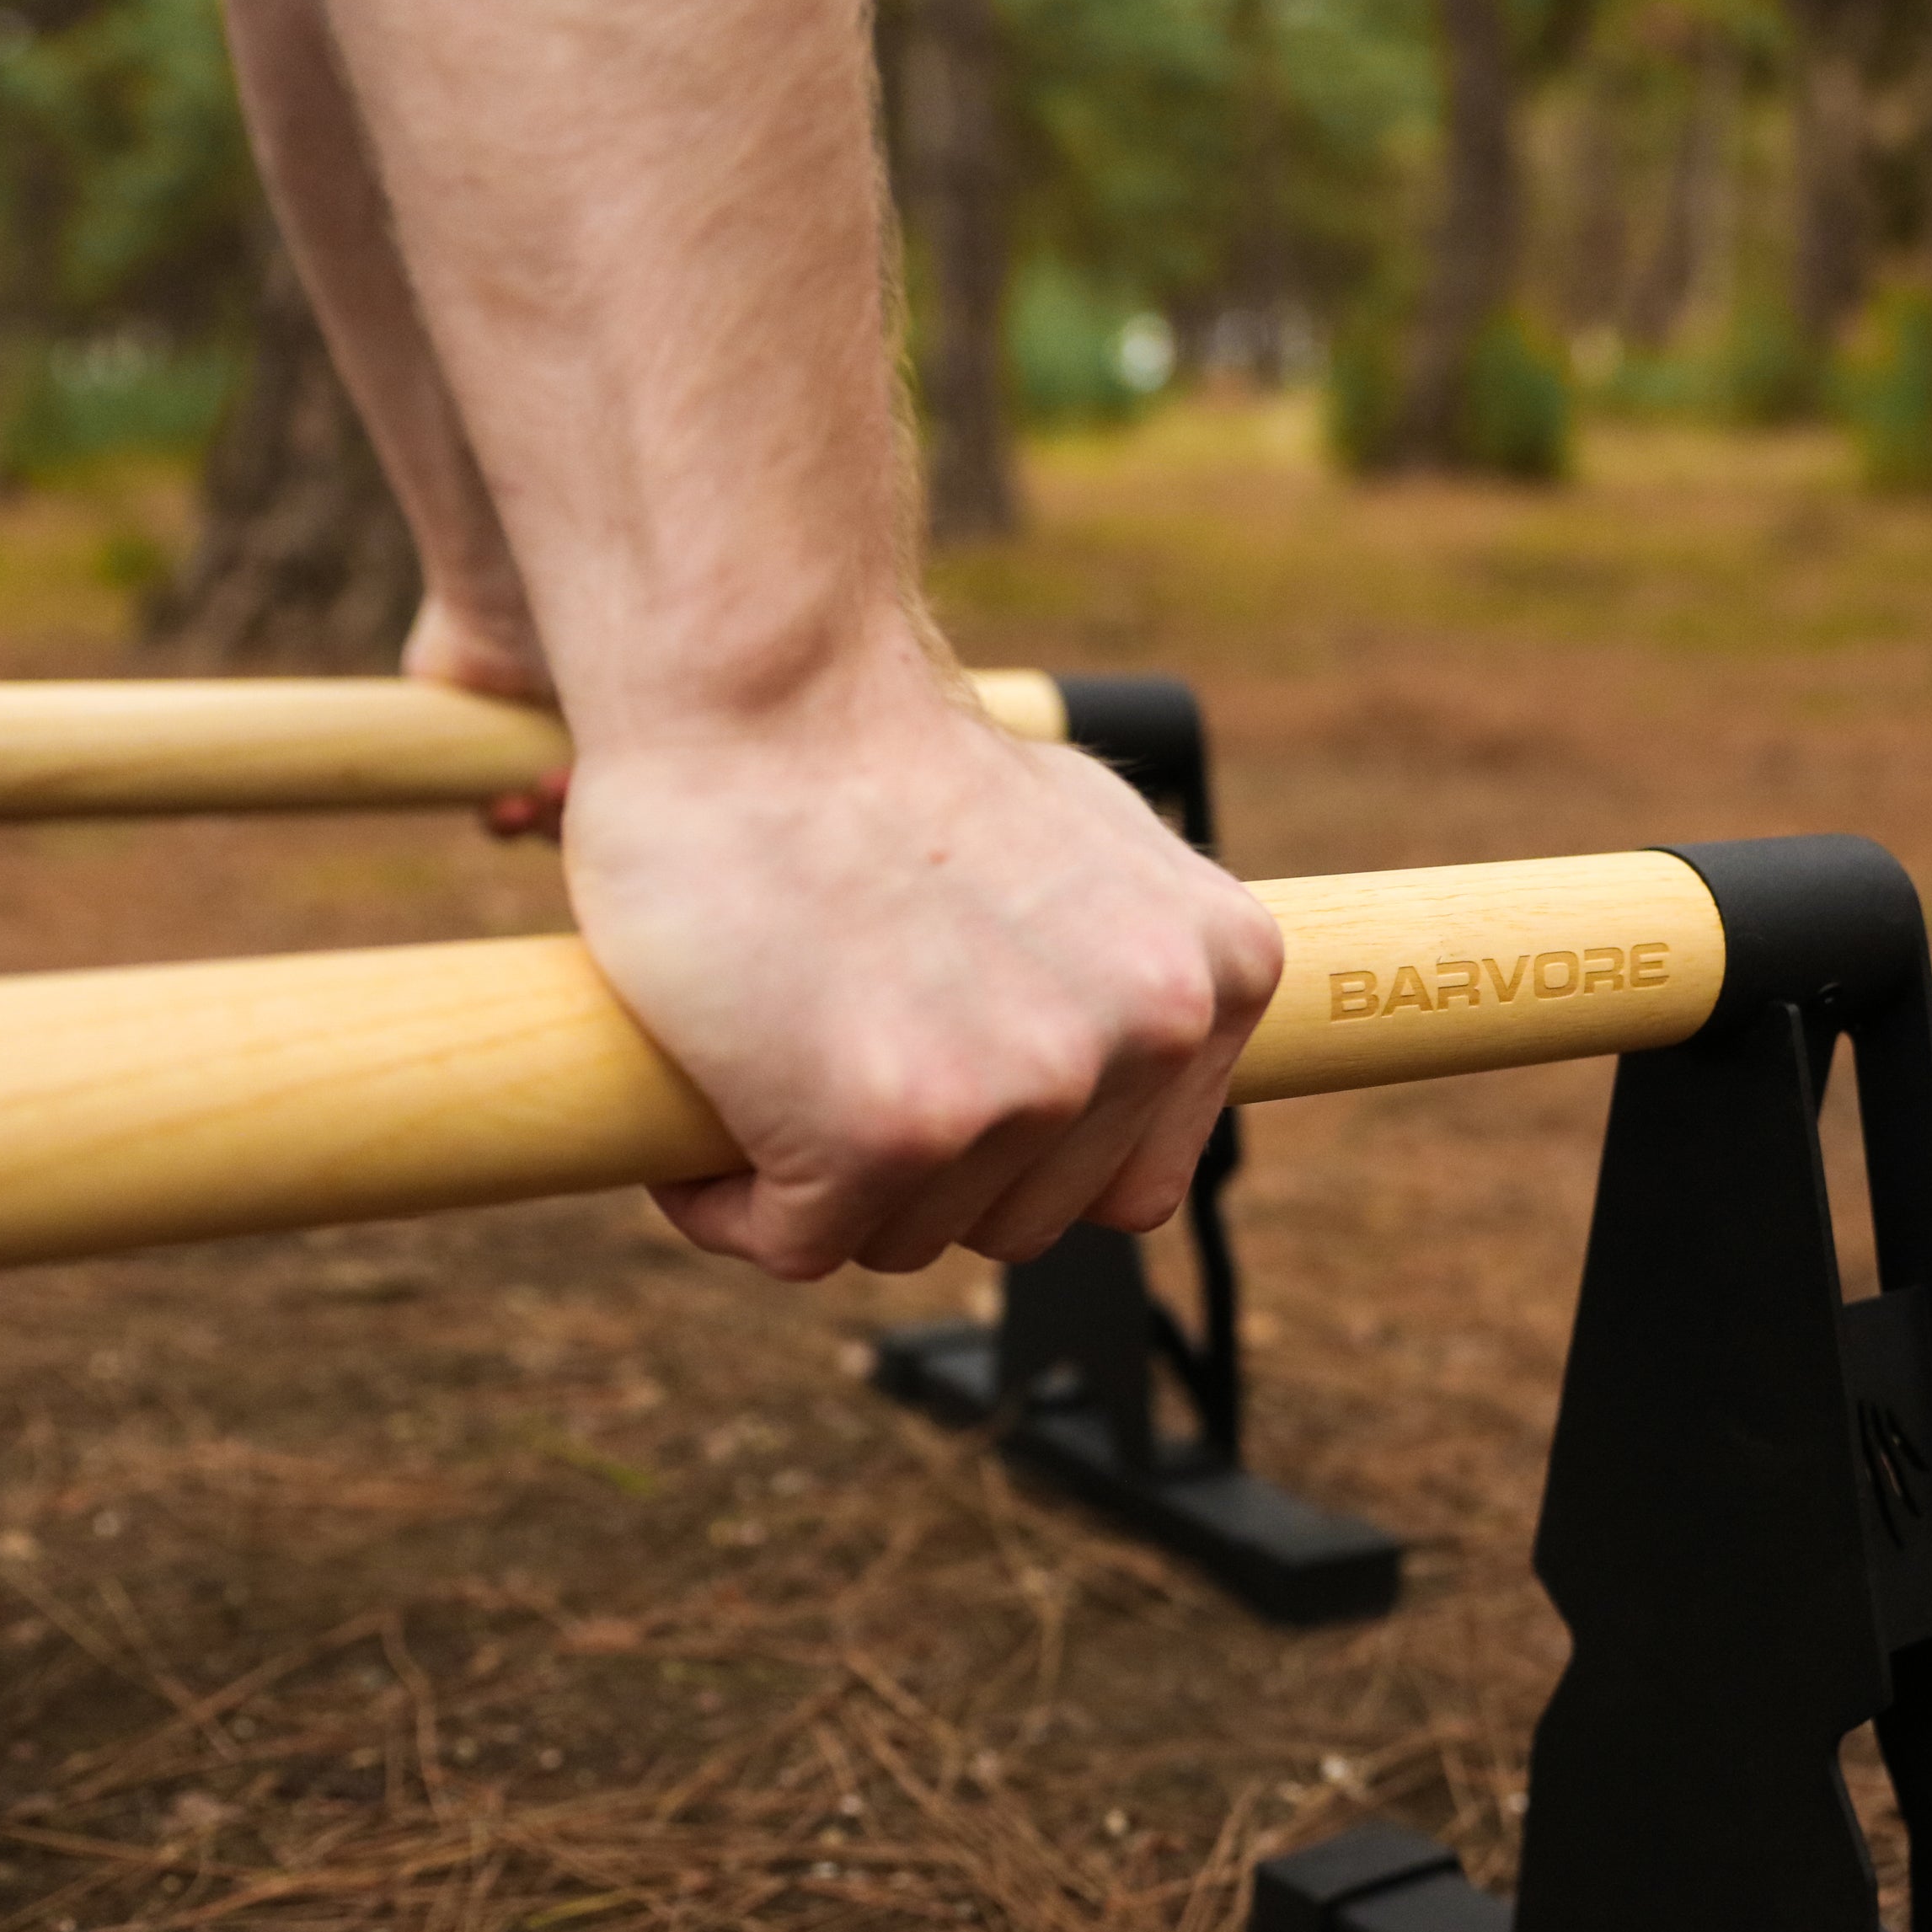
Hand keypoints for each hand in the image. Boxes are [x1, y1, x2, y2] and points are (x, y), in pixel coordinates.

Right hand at [558, 628, 1282, 1279]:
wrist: (763, 686)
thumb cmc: (887, 757)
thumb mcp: (1085, 846)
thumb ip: (1124, 964)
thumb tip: (1124, 1055)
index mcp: (1219, 978)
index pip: (1129, 1182)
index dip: (1019, 1160)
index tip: (943, 1093)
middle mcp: (1151, 1038)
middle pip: (1021, 1221)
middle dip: (920, 1173)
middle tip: (837, 1058)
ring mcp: (1029, 1090)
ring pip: (911, 1237)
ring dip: (828, 1187)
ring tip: (777, 1059)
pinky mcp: (893, 1131)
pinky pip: (796, 1245)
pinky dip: (732, 1202)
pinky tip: (713, 1102)